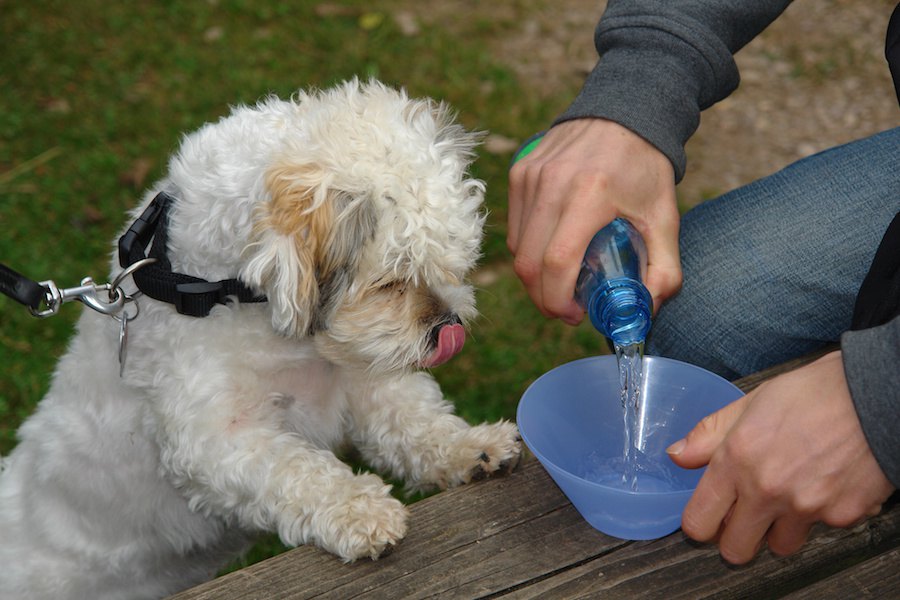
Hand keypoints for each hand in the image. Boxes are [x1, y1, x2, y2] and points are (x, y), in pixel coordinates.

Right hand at [507, 118, 680, 323]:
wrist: (624, 110)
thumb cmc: (645, 167)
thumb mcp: (665, 217)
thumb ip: (665, 269)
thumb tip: (646, 312)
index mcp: (590, 195)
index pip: (557, 262)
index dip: (559, 300)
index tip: (575, 314)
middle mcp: (552, 184)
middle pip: (528, 263)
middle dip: (543, 298)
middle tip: (566, 308)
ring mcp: (530, 176)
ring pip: (518, 248)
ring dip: (535, 277)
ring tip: (561, 281)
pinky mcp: (519, 173)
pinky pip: (516, 227)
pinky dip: (529, 250)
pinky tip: (552, 252)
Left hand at [667, 351, 894, 563]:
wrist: (874, 394)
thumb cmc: (815, 392)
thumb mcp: (750, 402)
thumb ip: (709, 434)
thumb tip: (678, 455)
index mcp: (737, 460)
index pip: (699, 522)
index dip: (700, 524)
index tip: (708, 516)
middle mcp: (767, 490)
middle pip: (735, 550)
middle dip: (735, 538)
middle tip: (744, 516)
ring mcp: (806, 507)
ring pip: (779, 545)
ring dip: (778, 528)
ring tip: (788, 494)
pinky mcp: (842, 516)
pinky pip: (820, 530)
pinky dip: (819, 514)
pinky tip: (823, 483)